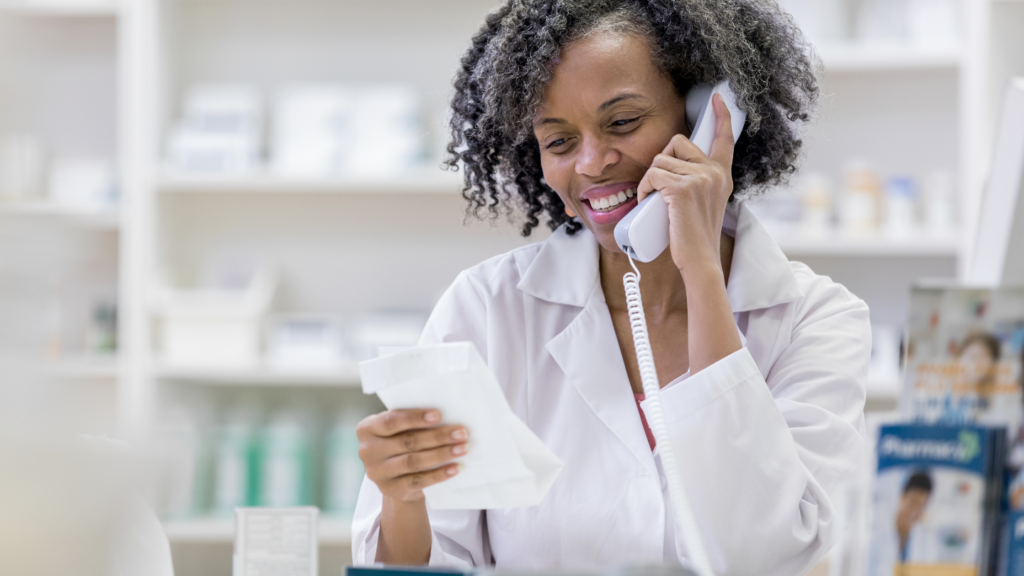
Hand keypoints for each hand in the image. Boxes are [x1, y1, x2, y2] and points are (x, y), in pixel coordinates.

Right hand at [357, 408, 467, 502]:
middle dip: (438, 436)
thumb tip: (447, 416)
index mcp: (367, 429)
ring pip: (414, 462)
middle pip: (407, 442)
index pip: (390, 421)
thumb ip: (411, 422)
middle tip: (461, 433)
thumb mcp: (398, 429)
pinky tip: (455, 467)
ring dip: (442, 454)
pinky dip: (439, 474)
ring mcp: (378, 473)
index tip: (439, 415)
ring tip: (463, 448)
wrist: (394, 476)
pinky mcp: (391, 489)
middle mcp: (368, 451)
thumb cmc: (400, 441)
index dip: (415, 418)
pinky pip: (419, 481)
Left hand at [635, 94, 735, 274]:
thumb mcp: (703, 204)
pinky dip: (644, 188)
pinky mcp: (682, 188)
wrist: (699, 260)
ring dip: (650, 179)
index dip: (721, 116)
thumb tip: (671, 168)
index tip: (718, 97)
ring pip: (660, 160)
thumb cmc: (695, 238)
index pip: (724, 138)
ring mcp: (700, 178)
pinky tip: (649, 202)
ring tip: (655, 200)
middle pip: (678, 142)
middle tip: (659, 185)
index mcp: (721, 175)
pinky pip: (652, 174)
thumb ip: (696, 183)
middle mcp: (714, 173)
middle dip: (662, 160)